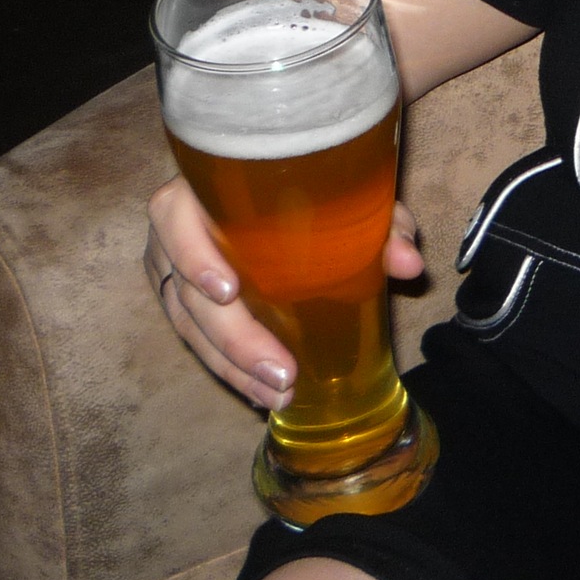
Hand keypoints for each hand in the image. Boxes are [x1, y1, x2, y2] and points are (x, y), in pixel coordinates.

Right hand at [144, 176, 424, 410]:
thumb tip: (407, 264)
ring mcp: (172, 264)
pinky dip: (226, 365)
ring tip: (276, 394)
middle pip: (186, 289)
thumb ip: (381, 222)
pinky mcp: (180, 294)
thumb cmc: (314, 185)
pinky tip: (258, 389)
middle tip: (281, 374)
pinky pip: (193, 336)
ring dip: (230, 365)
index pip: (174, 215)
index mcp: (206, 187)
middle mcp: (178, 227)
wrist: (290, 186)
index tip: (229, 291)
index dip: (192, 254)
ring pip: (187, 324)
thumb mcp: (348, 196)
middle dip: (233, 340)